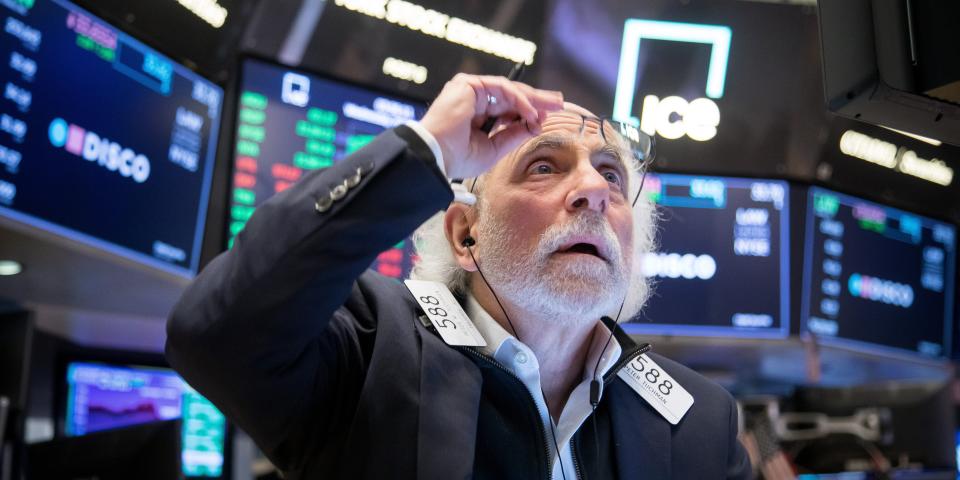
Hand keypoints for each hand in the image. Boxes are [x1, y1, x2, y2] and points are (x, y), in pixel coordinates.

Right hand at [419, 73, 563, 178]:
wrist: (436, 157)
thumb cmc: (457, 158)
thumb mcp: (494, 149)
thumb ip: (513, 135)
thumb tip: (535, 125)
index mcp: (476, 114)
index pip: (508, 108)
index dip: (528, 113)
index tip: (545, 119)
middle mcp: (473, 99)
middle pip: (512, 96)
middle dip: (537, 99)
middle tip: (560, 103)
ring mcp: (470, 90)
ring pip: (510, 90)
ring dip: (533, 99)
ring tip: (552, 107)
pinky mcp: (469, 85)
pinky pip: (503, 89)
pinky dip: (520, 100)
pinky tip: (531, 112)